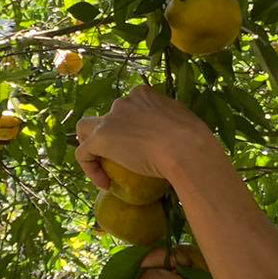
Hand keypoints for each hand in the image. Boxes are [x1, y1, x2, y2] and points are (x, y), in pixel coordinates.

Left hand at [74, 86, 219, 193]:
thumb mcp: (184, 121)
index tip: (140, 146)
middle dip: (111, 133)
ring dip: (90, 144)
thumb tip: (177, 134)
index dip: (130, 126)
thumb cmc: (193, 138)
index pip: (129, 106)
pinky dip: (90, 168)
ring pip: (86, 128)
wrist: (185, 148)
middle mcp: (124, 101)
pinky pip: (84, 153)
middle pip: (108, 116)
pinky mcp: (100, 138)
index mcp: (143, 94)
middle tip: (121, 155)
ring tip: (101, 165)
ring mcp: (110, 118)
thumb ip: (173, 121)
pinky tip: (104, 184)